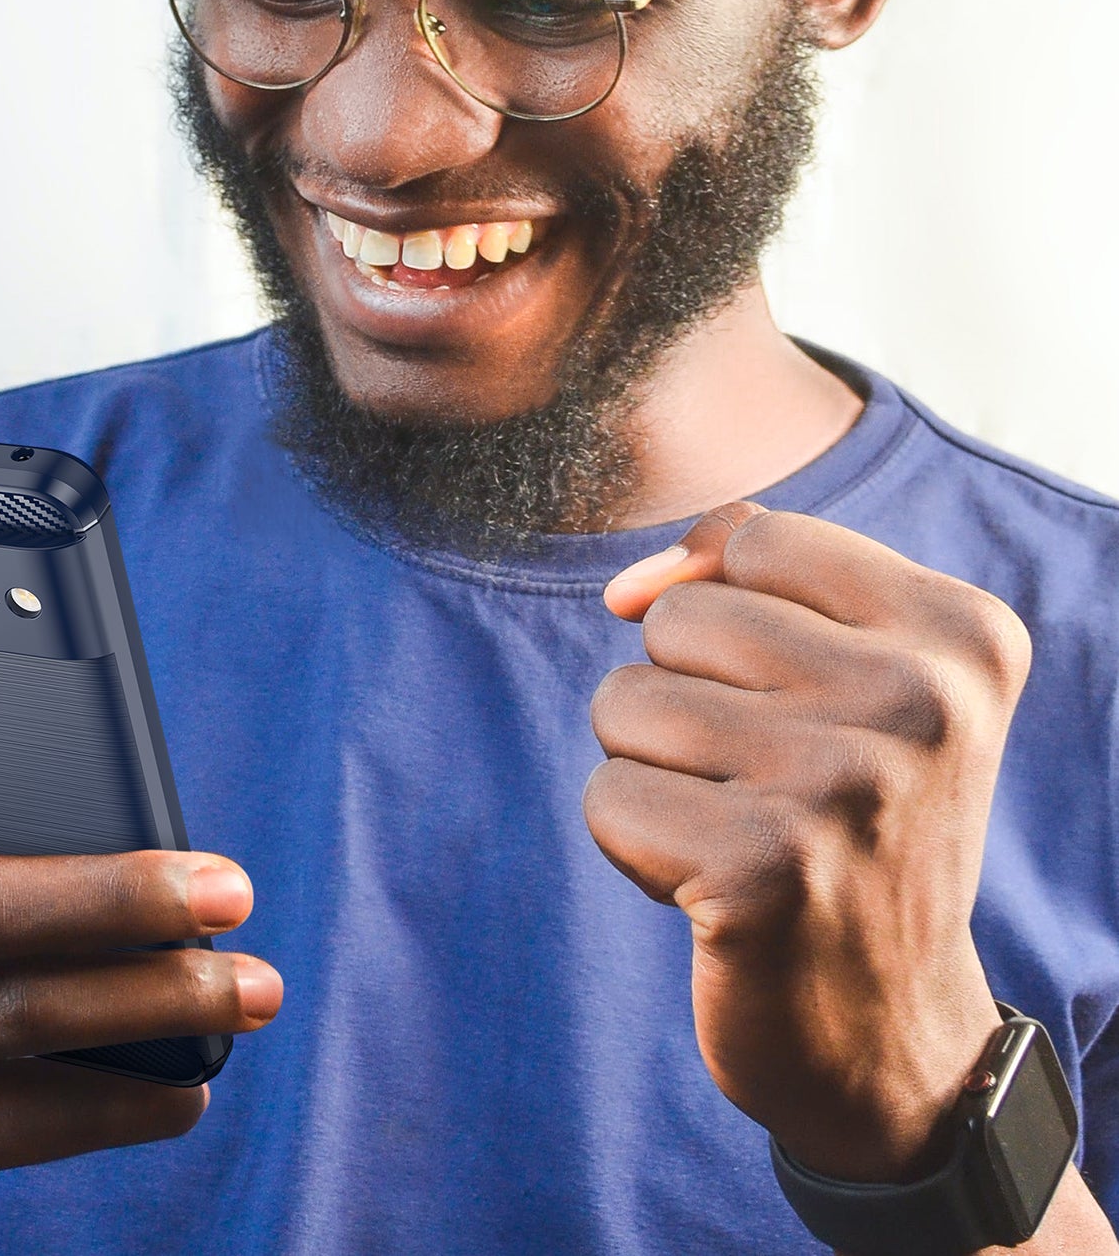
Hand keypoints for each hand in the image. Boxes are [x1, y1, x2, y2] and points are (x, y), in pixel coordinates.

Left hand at [585, 504, 1028, 1182]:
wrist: (891, 1029)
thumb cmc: (846, 821)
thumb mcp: (850, 676)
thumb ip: (740, 580)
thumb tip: (623, 590)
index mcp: (961, 634)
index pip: (754, 537)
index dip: (724, 608)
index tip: (780, 694)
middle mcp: (921, 700)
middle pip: (675, 618)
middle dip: (684, 700)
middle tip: (767, 783)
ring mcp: (844, 786)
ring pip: (624, 701)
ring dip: (654, 771)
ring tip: (741, 830)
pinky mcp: (763, 871)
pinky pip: (606, 796)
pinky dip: (636, 845)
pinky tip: (716, 889)